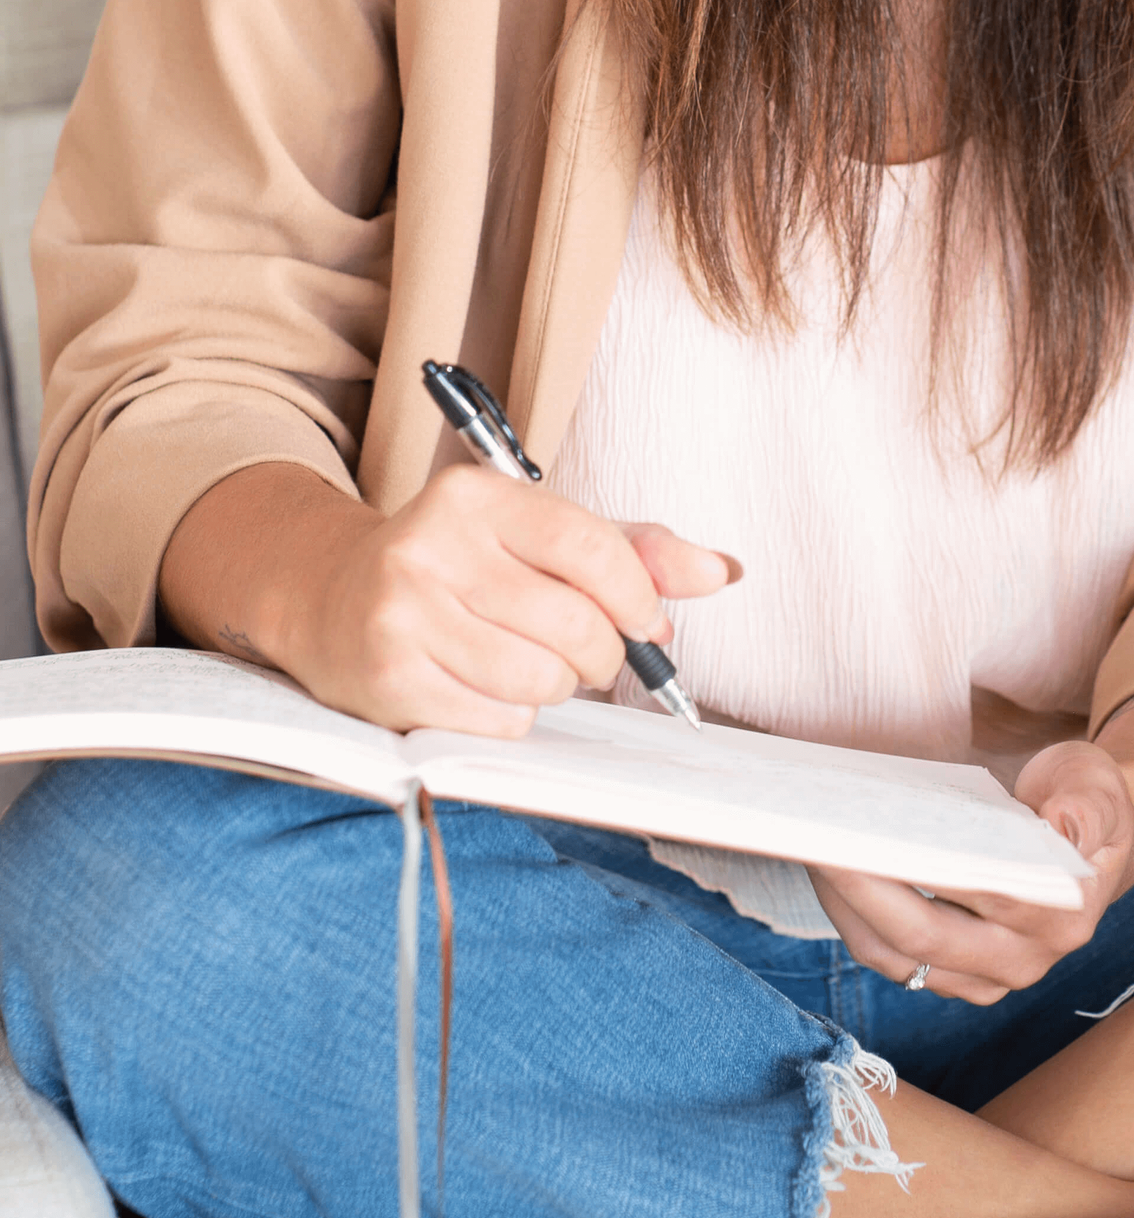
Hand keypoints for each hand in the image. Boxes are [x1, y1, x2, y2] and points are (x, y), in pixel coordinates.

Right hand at [161, 460, 735, 737]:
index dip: (637, 596)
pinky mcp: (388, 680)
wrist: (327, 597)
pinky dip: (512, 716)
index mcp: (475, 497)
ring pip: (540, 679)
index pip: (591, 548)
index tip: (646, 621)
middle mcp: (432, 547)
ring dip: (556, 688)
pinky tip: (487, 687)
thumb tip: (722, 571)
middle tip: (589, 656)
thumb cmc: (456, 567)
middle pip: (574, 625)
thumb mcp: (536, 537)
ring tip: (532, 667)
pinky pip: (498, 720)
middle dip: (601, 655)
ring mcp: (403, 615)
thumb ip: (632, 550)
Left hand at [808, 740, 1133, 1003]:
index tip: (861, 834)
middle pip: (922, 937)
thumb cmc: (1084, 798)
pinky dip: (855, 920)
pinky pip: (892, 959)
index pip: (975, 894)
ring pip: (897, 958)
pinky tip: (830, 874)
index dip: (912, 867)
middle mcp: (1024, 960)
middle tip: (811, 837)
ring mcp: (988, 978)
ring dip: (846, 908)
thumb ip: (1087, 806)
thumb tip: (1065, 824)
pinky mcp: (957, 978)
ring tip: (810, 850)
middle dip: (859, 888)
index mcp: (1060, 915)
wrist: (1086, 836)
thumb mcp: (1097, 785)